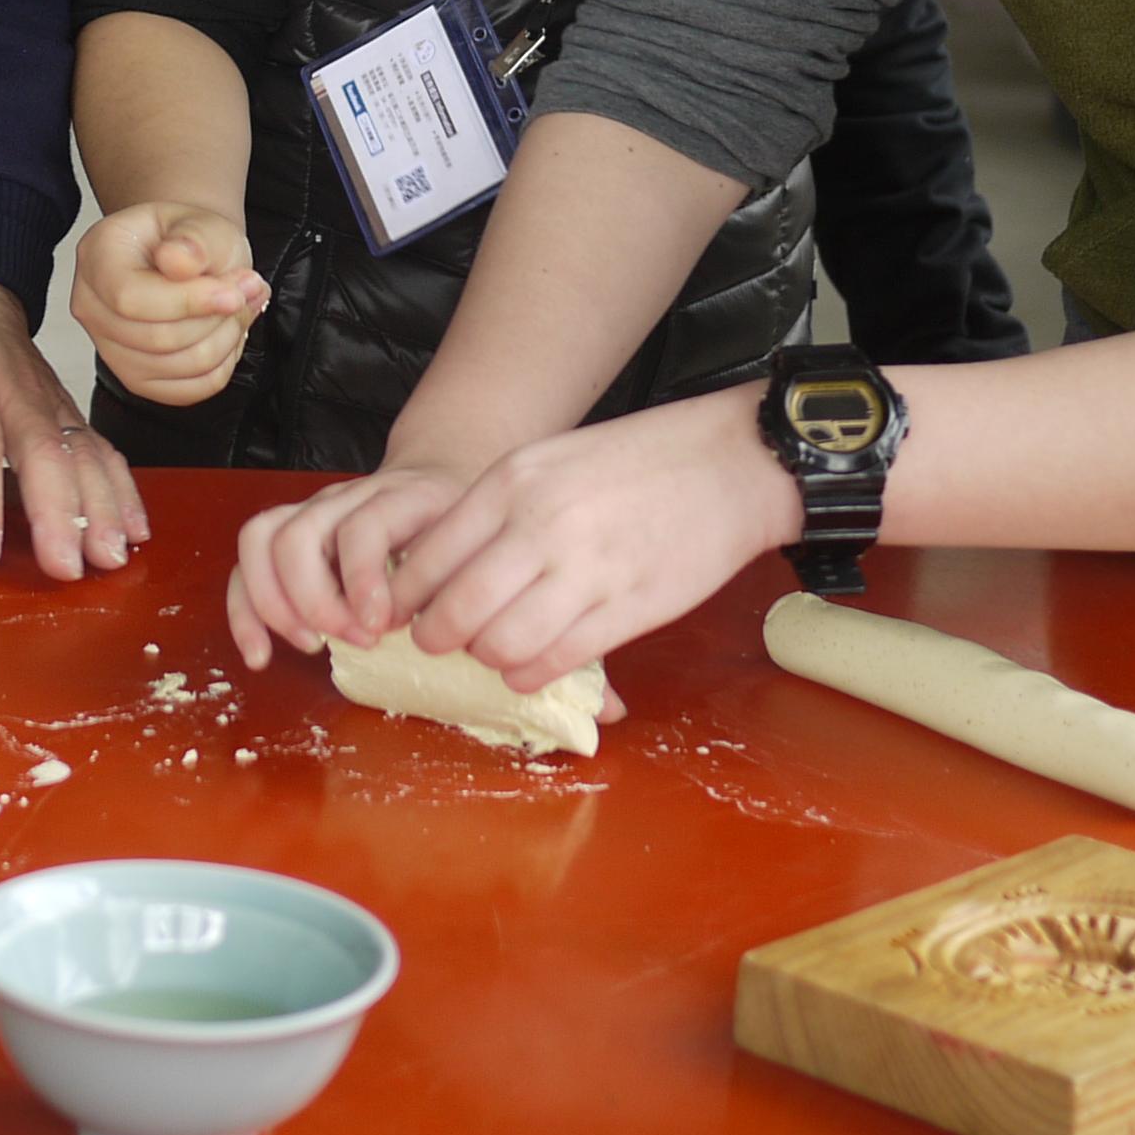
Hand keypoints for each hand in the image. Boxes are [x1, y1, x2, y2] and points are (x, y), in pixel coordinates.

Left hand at [0, 269, 147, 579]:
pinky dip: (122, 488)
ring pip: (84, 452)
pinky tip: (134, 528)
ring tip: (110, 557)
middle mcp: (12, 392)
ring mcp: (47, 401)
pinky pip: (102, 449)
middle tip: (70, 566)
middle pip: (44, 451)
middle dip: (61, 512)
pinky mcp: (66, 413)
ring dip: (102, 506)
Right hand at [71, 202, 266, 404]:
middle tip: (245, 291)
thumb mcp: (202, 223)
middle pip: (157, 338)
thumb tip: (177, 261)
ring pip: (176, 367)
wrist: (189, 258)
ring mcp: (109, 347)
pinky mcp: (135, 378)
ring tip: (239, 307)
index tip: (233, 292)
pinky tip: (225, 334)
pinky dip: (219, 366)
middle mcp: (92, 305)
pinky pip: (186, 391)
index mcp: (98, 256)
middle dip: (216, 320)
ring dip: (224, 340)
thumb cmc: (190, 239)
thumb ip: (194, 239)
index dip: (188, 302)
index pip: (131, 298)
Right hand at [225, 464, 470, 667]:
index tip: (380, 626)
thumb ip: (450, 579)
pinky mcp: (286, 534)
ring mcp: (308, 512)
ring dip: (273, 604)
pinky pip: (246, 565)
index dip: (362, 579)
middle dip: (315, 601)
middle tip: (355, 640)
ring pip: (259, 540)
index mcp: (396, 496)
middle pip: (296, 535)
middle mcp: (342, 498)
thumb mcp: (469, 545)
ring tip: (311, 645)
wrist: (433, 486)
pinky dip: (245, 613)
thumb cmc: (452, 529)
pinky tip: (262, 656)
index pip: (362, 527)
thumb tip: (433, 631)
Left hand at [381, 386, 799, 689]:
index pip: (428, 558)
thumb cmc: (635, 461)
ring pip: (500, 644)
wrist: (729, 463)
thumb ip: (499, 510)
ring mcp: (585, 572)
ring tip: (493, 651)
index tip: (405, 612)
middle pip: (455, 610)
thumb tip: (444, 567)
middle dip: (436, 638)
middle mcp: (540, 526)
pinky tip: (529, 665)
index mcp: (512, 483)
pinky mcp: (628, 610)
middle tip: (440, 642)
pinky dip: (530, 674)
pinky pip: (555, 660)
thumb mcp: (549, 460)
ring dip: (487, 658)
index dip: (407, 597)